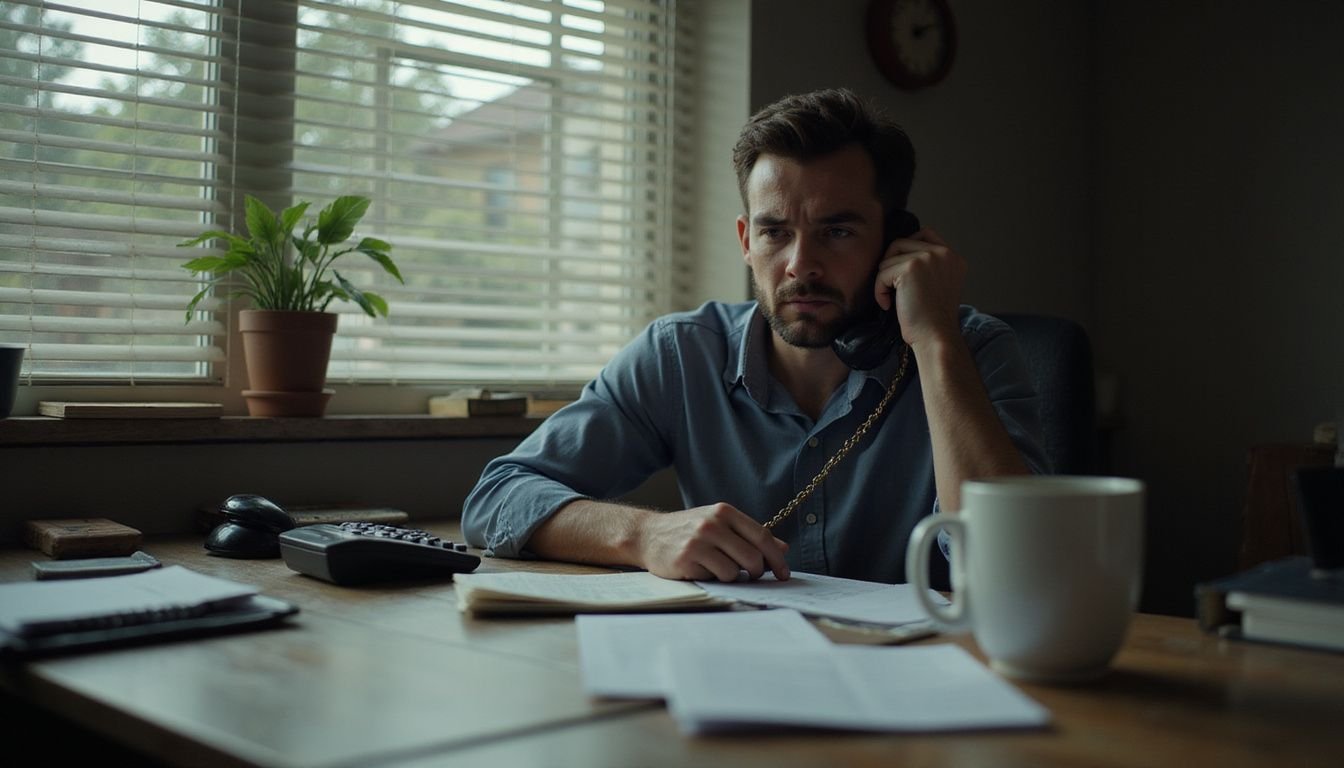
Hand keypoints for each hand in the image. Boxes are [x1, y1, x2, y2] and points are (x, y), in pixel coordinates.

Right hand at [636, 503, 790, 581]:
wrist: (648, 535)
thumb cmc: (688, 531)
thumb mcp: (719, 525)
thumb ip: (749, 535)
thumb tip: (782, 549)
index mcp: (724, 512)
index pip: (761, 536)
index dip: (777, 558)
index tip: (784, 573)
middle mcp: (712, 523)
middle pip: (753, 556)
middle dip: (758, 572)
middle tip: (754, 576)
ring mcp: (698, 540)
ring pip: (735, 571)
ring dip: (733, 576)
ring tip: (719, 569)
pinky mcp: (687, 558)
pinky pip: (715, 578)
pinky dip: (714, 579)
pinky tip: (703, 570)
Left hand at [876, 227, 965, 349]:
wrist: (936, 336)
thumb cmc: (932, 320)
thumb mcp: (940, 286)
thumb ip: (930, 266)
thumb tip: (899, 254)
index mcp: (953, 257)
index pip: (925, 234)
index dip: (906, 250)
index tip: (901, 274)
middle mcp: (943, 253)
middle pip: (901, 243)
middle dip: (891, 265)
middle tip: (893, 289)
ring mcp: (927, 257)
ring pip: (889, 258)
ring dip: (884, 280)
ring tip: (893, 300)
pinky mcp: (910, 267)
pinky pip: (882, 273)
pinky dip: (879, 291)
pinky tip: (888, 306)